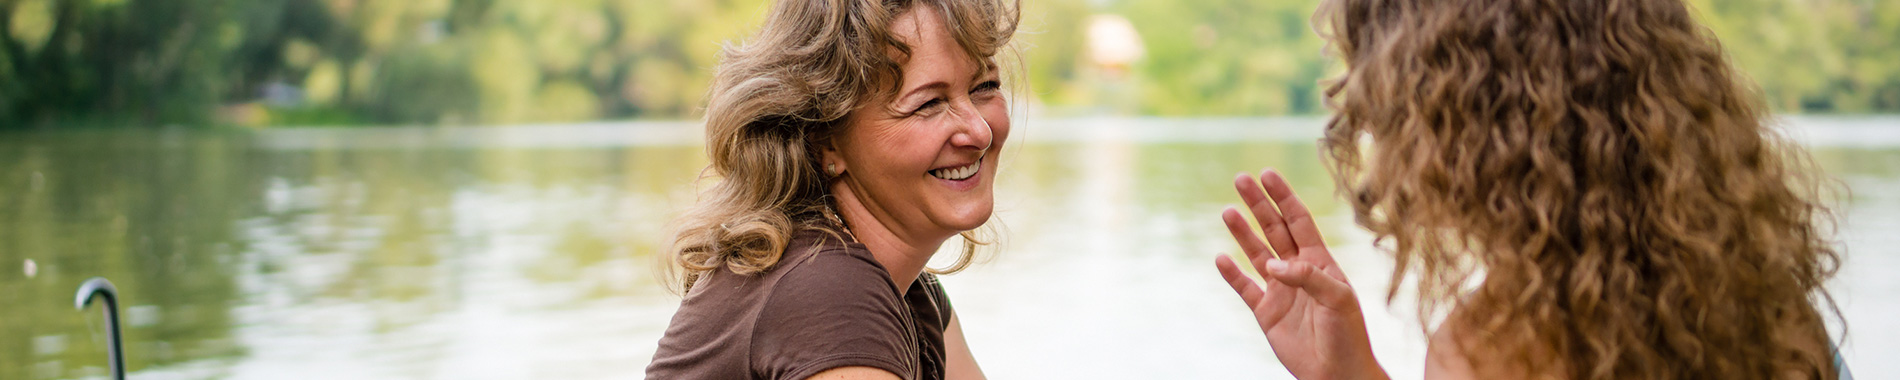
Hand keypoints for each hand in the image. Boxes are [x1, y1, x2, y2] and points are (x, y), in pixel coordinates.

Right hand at [1214, 169, 1387, 379]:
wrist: (1338, 374)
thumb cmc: (1348, 335)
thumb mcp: (1338, 299)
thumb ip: (1308, 276)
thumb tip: (1273, 264)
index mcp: (1320, 262)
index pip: (1299, 221)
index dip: (1283, 197)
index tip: (1268, 174)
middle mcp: (1297, 271)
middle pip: (1274, 229)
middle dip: (1258, 204)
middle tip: (1240, 179)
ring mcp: (1280, 291)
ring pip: (1256, 253)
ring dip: (1242, 233)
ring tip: (1227, 211)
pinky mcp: (1266, 313)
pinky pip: (1244, 288)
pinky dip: (1231, 274)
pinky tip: (1220, 257)